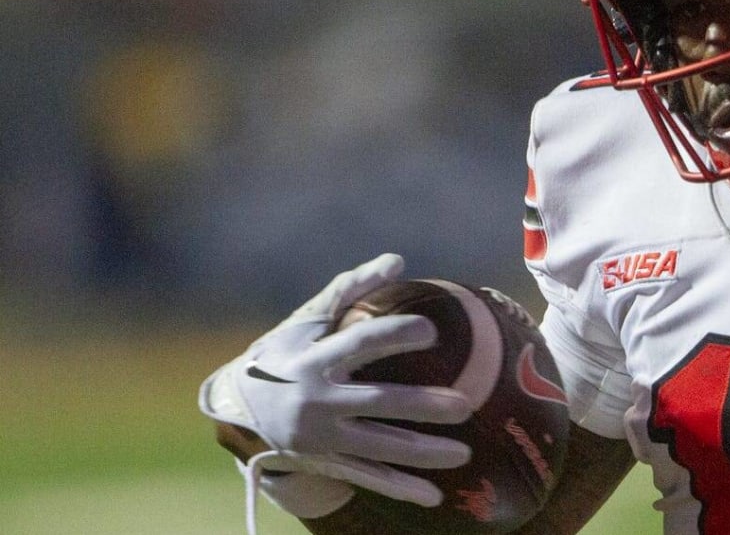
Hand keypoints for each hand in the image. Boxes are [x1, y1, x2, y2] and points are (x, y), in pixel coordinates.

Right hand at [199, 254, 472, 511]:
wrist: (237, 408)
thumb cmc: (284, 352)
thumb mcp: (307, 320)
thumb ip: (350, 288)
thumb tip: (397, 260)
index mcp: (313, 360)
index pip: (359, 345)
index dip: (394, 336)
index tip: (431, 330)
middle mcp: (317, 401)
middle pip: (377, 403)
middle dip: (421, 406)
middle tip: (465, 405)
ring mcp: (322, 437)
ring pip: (379, 447)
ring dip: (423, 453)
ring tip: (465, 453)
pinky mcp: (326, 461)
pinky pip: (368, 477)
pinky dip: (401, 488)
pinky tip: (435, 495)